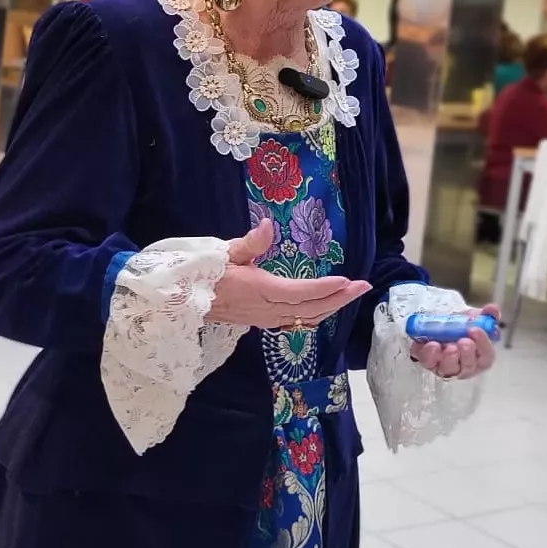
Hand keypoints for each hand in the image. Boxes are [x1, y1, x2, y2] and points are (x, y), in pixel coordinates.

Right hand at [208, 220, 371, 328]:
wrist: (182, 300)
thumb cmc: (203, 272)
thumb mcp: (224, 253)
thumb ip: (250, 242)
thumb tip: (269, 225)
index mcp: (260, 290)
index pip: (301, 293)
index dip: (325, 288)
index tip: (348, 280)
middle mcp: (267, 309)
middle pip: (311, 309)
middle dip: (340, 299)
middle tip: (364, 286)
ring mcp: (265, 319)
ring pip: (306, 318)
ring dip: (331, 307)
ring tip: (351, 294)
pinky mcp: (262, 322)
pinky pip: (296, 321)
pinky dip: (316, 314)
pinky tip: (325, 306)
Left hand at [410, 305, 499, 379]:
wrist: (440, 323)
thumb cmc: (462, 327)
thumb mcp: (475, 318)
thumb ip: (487, 315)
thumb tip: (493, 309)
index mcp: (480, 356)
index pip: (486, 355)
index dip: (482, 344)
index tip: (475, 330)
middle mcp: (464, 366)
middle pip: (468, 366)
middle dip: (466, 354)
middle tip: (463, 341)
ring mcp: (446, 367)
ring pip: (449, 369)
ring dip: (449, 358)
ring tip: (449, 346)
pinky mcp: (429, 363)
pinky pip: (429, 363)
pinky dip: (430, 355)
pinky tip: (432, 345)